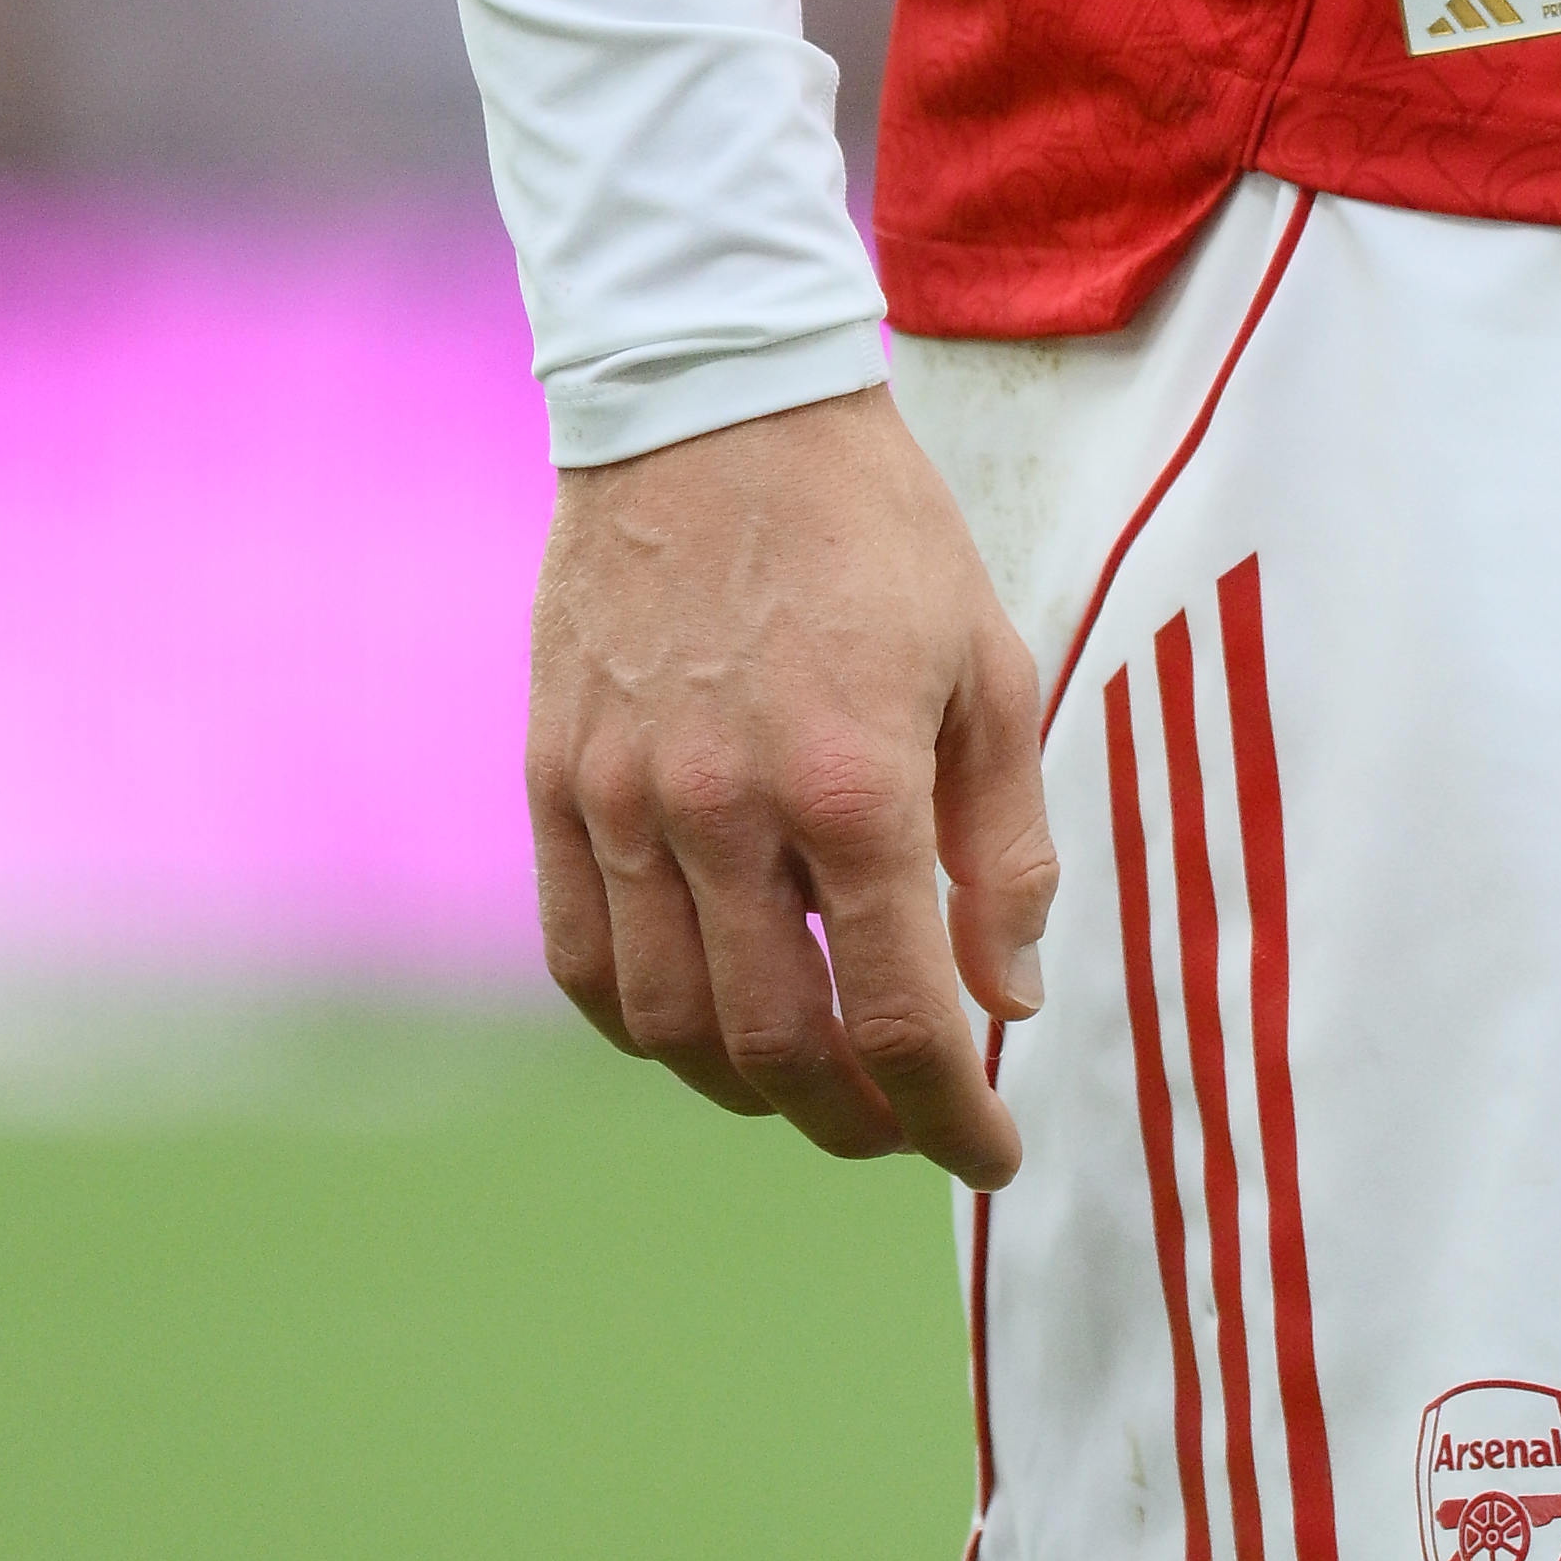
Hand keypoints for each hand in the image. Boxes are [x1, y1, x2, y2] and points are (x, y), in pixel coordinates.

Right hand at [527, 380, 1055, 1175]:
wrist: (716, 402)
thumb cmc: (874, 531)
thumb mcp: (989, 668)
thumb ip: (1003, 849)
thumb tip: (1006, 1000)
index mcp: (853, 786)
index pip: (903, 1020)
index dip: (950, 1122)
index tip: (989, 1158)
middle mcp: (724, 811)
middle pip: (775, 1049)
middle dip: (852, 1122)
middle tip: (904, 1127)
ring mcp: (621, 800)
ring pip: (665, 1025)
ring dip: (745, 1088)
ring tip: (811, 1083)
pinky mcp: (554, 779)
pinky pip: (577, 956)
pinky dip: (637, 1026)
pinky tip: (696, 1023)